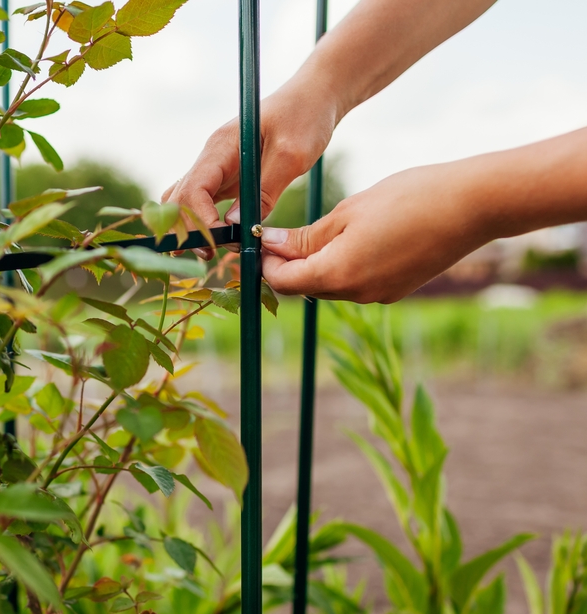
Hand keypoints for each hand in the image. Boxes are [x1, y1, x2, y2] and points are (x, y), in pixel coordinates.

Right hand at [162, 73, 339, 259]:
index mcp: (221, 147)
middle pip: (180, 199)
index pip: (193, 189)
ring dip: (190, 228)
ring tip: (208, 253)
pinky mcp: (227, 176)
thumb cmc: (306, 117)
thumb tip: (235, 225)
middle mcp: (211, 157)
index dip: (200, 221)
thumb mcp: (292, 155)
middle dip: (189, 230)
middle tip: (210, 256)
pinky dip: (202, 222)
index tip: (221, 243)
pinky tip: (218, 240)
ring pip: (184, 201)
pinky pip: (202, 201)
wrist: (313, 96)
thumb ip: (264, 190)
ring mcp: (216, 167)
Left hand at [261, 160, 492, 302]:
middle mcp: (355, 294)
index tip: (260, 239)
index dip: (266, 263)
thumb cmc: (408, 199)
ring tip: (321, 229)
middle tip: (283, 232)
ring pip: (330, 285)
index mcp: (337, 274)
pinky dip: (343, 266)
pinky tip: (353, 238)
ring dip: (316, 264)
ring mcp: (378, 295)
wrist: (472, 206)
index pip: (283, 282)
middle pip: (304, 287)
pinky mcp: (396, 290)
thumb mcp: (347, 212)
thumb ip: (305, 236)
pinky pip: (356, 283)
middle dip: (289, 264)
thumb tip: (269, 244)